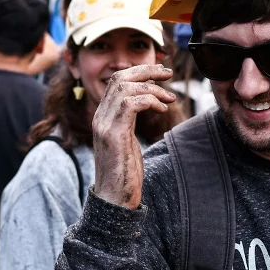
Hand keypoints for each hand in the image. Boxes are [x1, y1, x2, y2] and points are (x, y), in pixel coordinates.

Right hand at [91, 65, 176, 208]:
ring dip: (152, 88)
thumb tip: (147, 103)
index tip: (161, 73)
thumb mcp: (126, 139)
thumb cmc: (124, 171)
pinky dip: (150, 101)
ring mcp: (105, 125)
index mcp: (102, 116)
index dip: (139, 71)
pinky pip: (131, 105)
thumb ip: (129, 120)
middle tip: (169, 74)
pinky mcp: (114, 136)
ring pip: (125, 88)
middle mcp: (100, 117)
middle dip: (146, 70)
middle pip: (120, 78)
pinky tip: (162, 109)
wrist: (113, 199)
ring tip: (169, 98)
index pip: (116, 80)